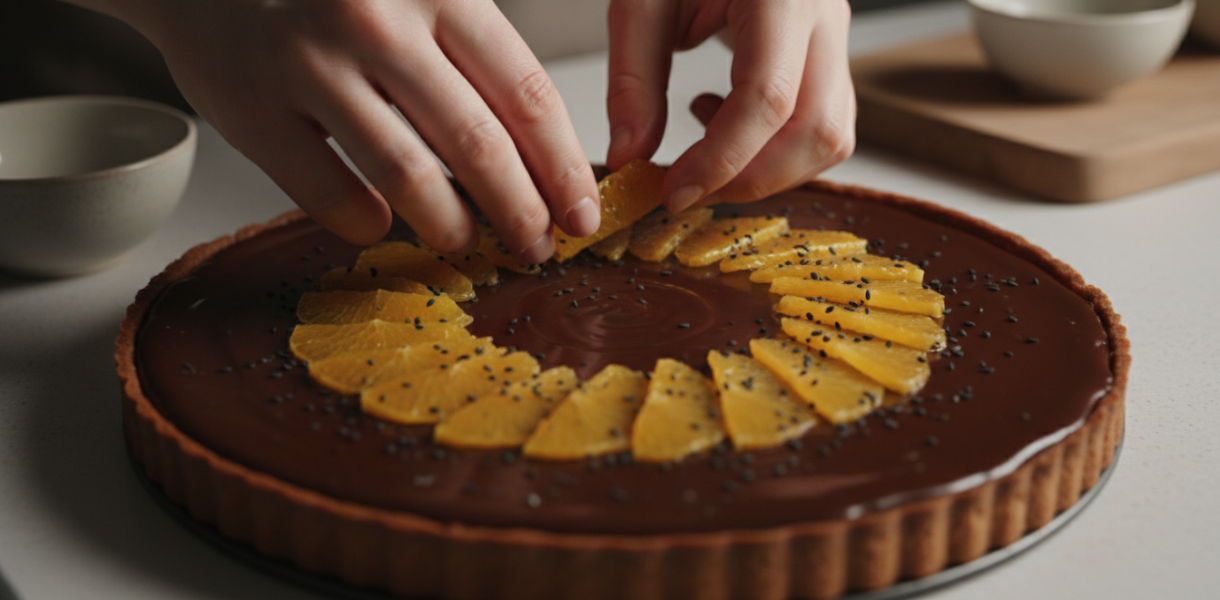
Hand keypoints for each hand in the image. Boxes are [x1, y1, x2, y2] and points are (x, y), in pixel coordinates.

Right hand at [82, 0, 600, 262]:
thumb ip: (475, 56)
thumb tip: (547, 156)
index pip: (524, 93)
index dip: (562, 166)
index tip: (582, 211)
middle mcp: (375, 21)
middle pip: (478, 143)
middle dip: (522, 211)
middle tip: (539, 246)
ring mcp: (309, 64)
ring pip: (408, 176)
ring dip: (452, 225)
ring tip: (467, 239)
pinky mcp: (253, 110)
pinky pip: (331, 197)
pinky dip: (369, 223)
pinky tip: (383, 222)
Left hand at [605, 0, 855, 210]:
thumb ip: (633, 78)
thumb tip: (629, 155)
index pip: (768, 98)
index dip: (723, 160)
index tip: (674, 191)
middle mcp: (824, 15)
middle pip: (816, 130)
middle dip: (750, 178)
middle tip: (688, 188)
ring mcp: (836, 36)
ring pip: (831, 137)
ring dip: (768, 170)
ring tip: (707, 149)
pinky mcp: (829, 55)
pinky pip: (824, 125)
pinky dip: (778, 150)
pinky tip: (725, 122)